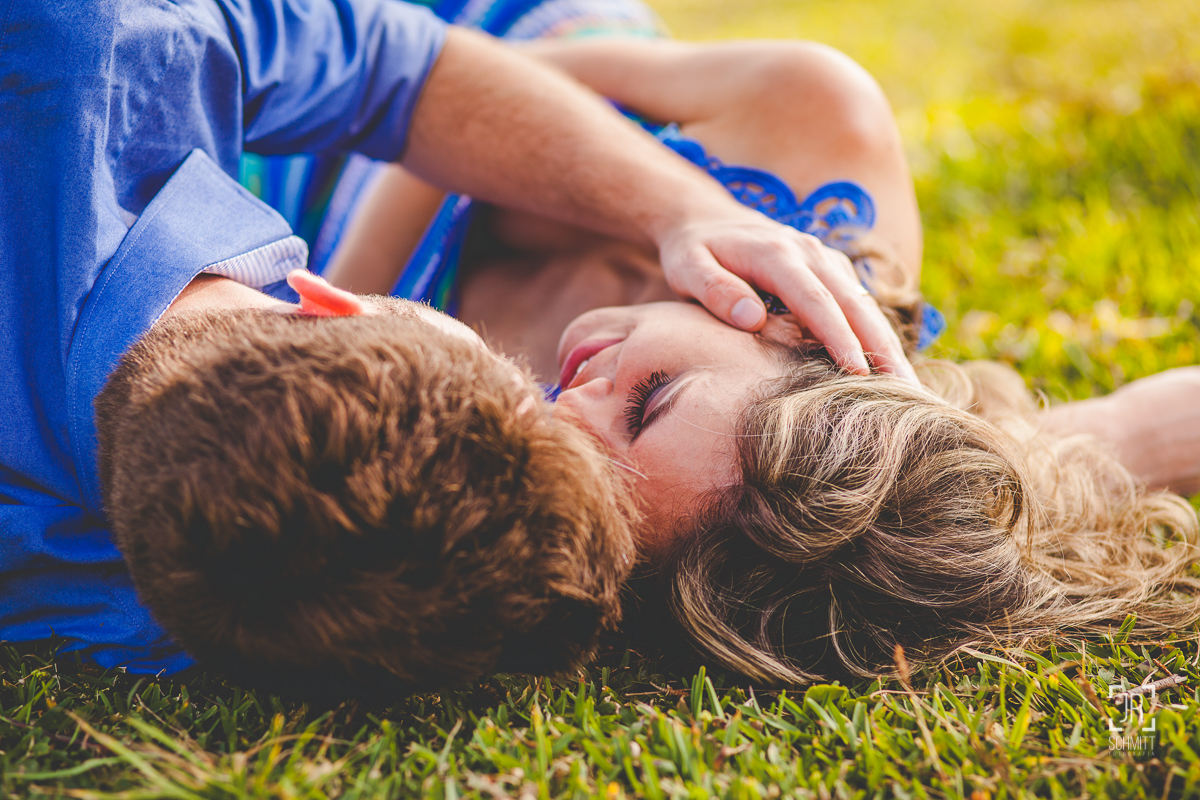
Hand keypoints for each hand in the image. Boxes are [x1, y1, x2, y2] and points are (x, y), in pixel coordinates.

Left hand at [656, 211, 916, 381]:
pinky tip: (889, 371)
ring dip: (889, 345)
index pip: (815, 300)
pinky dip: (876, 336)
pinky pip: (858, 305)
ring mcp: (825, 260)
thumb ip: (714, 290)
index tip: (857, 373)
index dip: (838, 337)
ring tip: (912, 391)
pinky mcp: (830, 271)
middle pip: (855, 304)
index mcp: (777, 253)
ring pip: (865, 306)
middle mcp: (810, 252)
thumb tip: (751, 318)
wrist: (705, 219)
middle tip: (909, 393)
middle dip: (883, 348)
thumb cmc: (692, 251)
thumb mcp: (687, 267)